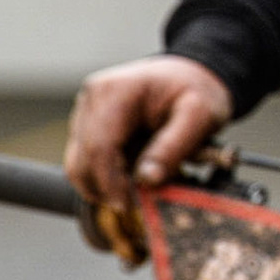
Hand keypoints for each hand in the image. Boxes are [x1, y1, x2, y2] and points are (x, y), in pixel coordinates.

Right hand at [65, 55, 232, 212]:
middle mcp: (92, 98)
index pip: (99, 147)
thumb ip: (174, 147)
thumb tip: (147, 180)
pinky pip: (85, 160)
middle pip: (82, 159)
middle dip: (106, 187)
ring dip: (103, 183)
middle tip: (136, 202)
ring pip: (78, 164)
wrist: (192, 74)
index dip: (110, 182)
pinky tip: (130, 175)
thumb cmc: (198, 91)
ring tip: (137, 187)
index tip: (129, 205)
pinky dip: (104, 174)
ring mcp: (85, 111)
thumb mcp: (201, 115)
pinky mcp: (86, 124)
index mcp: (116, 90)